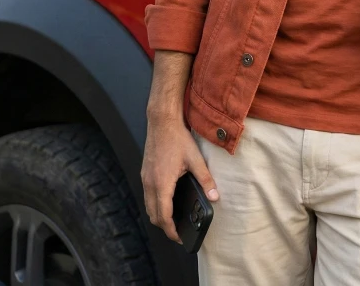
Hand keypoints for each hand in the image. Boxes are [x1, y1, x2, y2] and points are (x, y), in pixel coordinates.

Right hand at [141, 114, 218, 242]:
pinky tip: (167, 200)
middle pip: (153, 215)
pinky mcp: (145, 173)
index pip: (163, 216)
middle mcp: (150, 183)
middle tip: (178, 231)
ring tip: (173, 218)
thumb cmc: (177, 138)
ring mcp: (145, 178)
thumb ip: (205, 179)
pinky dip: (156, 204)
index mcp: (162, 183)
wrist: (161, 121)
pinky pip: (147, 195)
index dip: (171, 230)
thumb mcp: (195, 159)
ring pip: (149, 206)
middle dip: (165, 227)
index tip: (180, 238)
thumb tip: (215, 196)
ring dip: (159, 216)